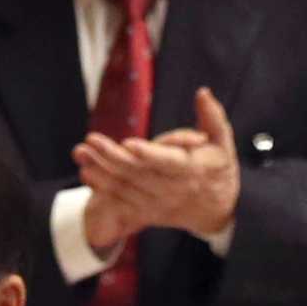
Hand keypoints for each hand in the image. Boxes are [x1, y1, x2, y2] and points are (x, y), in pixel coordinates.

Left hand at [73, 86, 241, 244]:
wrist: (220, 212)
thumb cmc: (220, 171)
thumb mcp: (224, 144)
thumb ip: (213, 118)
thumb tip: (203, 92)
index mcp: (193, 170)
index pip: (170, 162)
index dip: (150, 154)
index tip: (129, 144)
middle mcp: (176, 188)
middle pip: (141, 173)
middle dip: (114, 158)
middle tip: (91, 140)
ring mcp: (162, 202)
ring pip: (129, 188)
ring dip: (103, 172)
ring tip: (82, 153)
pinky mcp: (152, 212)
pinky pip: (125, 202)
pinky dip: (105, 190)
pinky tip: (88, 174)